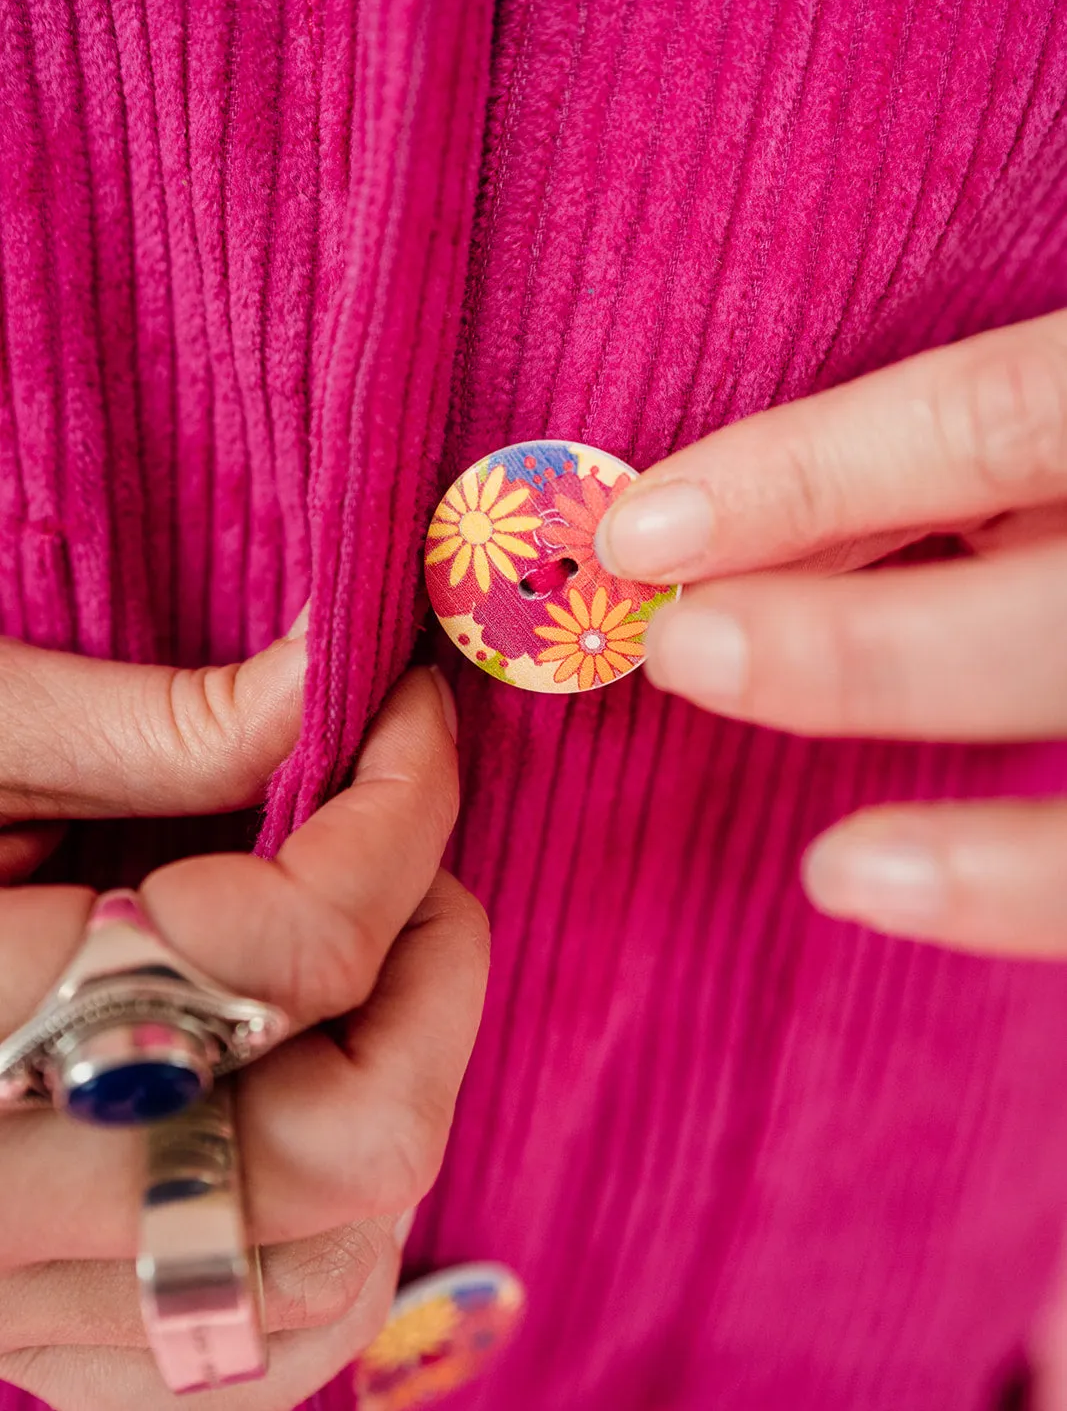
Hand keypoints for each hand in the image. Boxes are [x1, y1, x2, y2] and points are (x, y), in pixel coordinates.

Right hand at [0, 635, 483, 1410]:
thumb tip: (336, 676)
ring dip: (402, 1093)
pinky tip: (298, 1100)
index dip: (396, 814)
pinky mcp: (23, 1345)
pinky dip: (327, 1231)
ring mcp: (4, 1307)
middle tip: (410, 846)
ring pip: (328, 1274)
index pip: (283, 957)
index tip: (412, 718)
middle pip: (345, 1150)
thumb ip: (144, 726)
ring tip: (370, 955)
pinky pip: (250, 1353)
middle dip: (430, 969)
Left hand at [596, 308, 1066, 959]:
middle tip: (688, 657)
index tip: (641, 528)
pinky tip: (931, 912)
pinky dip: (1042, 899)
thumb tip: (735, 542)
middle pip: (1056, 621)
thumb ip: (960, 467)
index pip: (998, 421)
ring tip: (837, 873)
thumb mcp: (1061, 415)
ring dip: (1001, 862)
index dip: (810, 474)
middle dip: (865, 651)